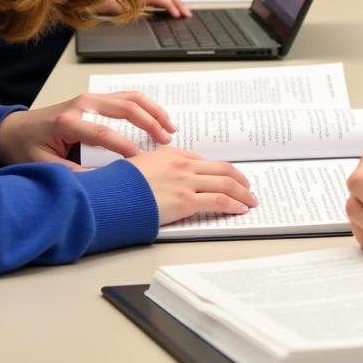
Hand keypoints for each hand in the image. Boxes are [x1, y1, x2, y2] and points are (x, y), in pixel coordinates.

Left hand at [0, 91, 175, 167]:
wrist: (13, 129)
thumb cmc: (26, 147)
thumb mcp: (43, 166)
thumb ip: (71, 174)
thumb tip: (100, 184)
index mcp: (68, 121)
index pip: (103, 133)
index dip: (124, 146)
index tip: (141, 159)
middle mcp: (83, 104)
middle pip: (124, 108)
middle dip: (149, 123)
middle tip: (165, 141)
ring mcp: (91, 98)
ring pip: (130, 98)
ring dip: (153, 111)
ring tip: (170, 128)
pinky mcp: (96, 99)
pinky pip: (127, 97)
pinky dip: (146, 106)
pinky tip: (157, 118)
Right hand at [127, 148, 259, 225]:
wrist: (111, 194)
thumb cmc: (119, 184)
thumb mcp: (138, 165)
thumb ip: (155, 166)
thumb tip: (163, 175)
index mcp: (171, 154)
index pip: (203, 161)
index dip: (219, 171)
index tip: (227, 177)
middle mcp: (183, 165)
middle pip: (222, 169)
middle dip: (239, 179)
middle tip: (248, 187)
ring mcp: (186, 182)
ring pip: (226, 183)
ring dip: (243, 192)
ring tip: (251, 199)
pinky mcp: (186, 201)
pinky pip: (219, 200)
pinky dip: (234, 204)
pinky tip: (241, 208)